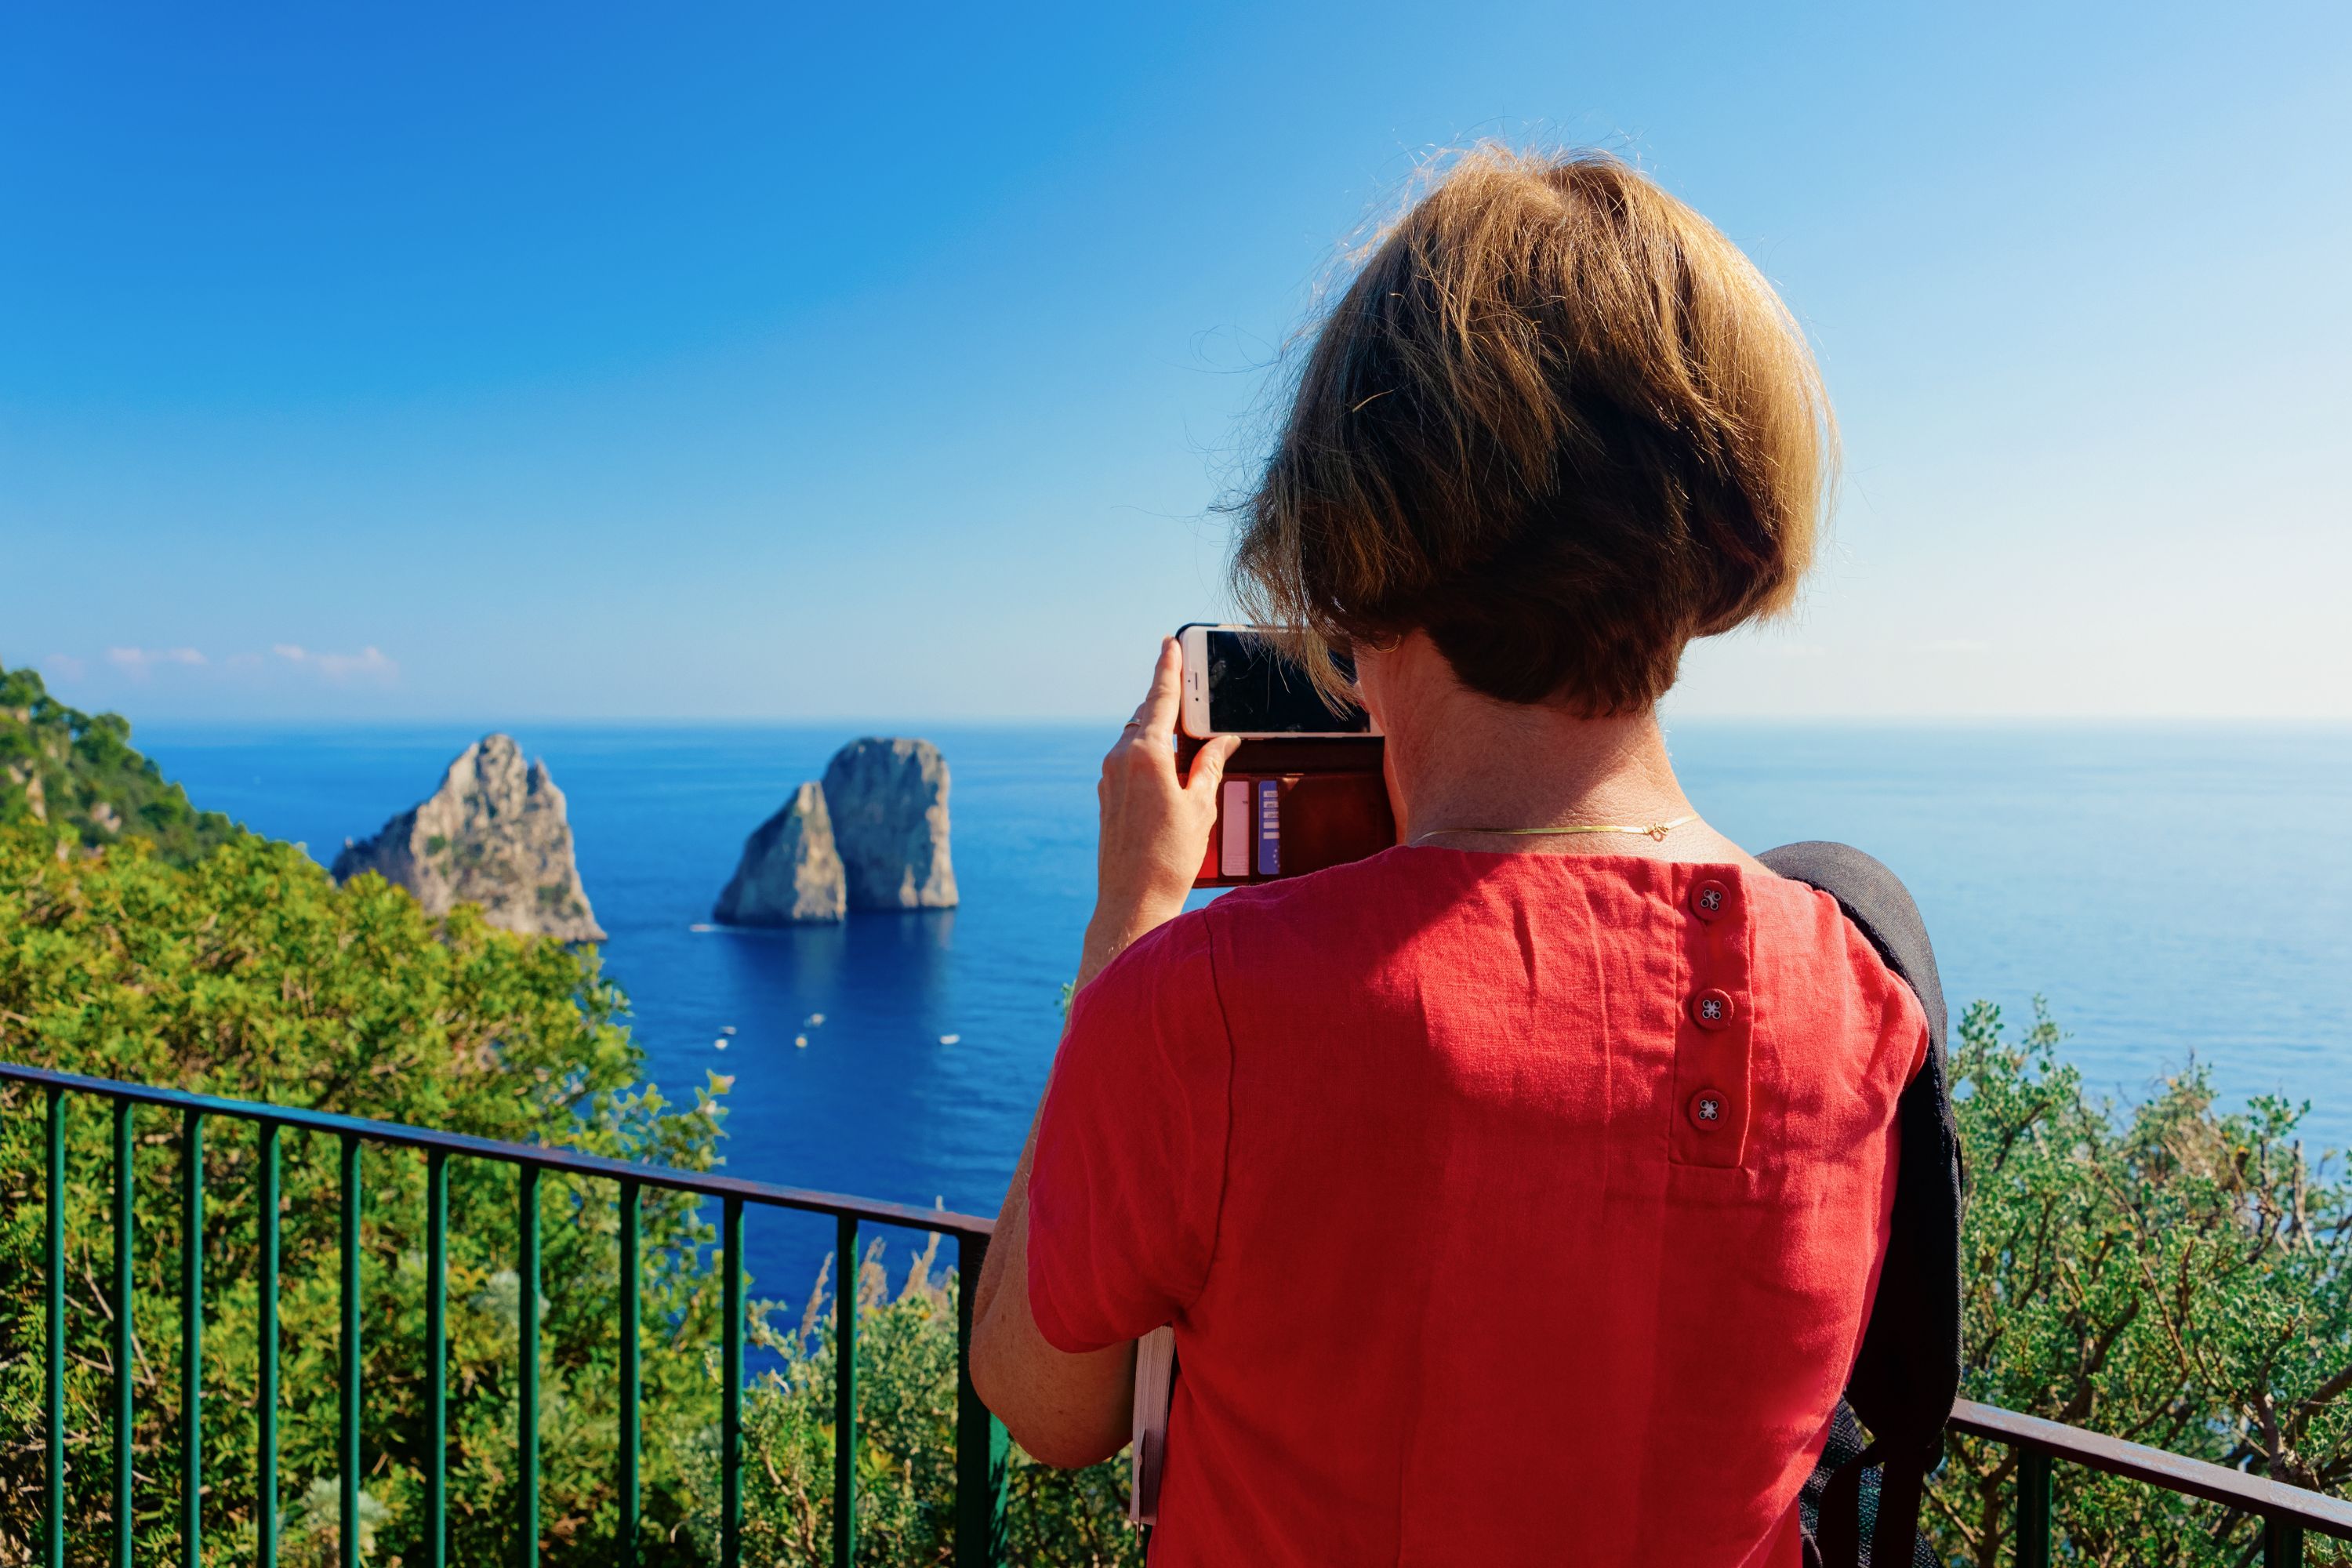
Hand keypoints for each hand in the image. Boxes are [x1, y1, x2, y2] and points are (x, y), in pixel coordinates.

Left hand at [1079, 638, 1239, 989]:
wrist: (1132, 901)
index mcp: (1145, 753)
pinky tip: (1170, 763)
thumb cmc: (1170, 857)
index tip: (1169, 642)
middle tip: (1193, 687)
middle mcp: (1120, 758)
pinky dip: (1150, 751)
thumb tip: (1222, 740)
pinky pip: (1129, 758)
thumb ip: (1209, 765)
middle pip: (1147, 714)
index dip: (1168, 668)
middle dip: (1169, 701)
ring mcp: (1109, 777)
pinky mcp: (1107, 795)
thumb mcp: (1200, 806)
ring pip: (1137, 736)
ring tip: (1189, 729)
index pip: (1159, 698)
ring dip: (1160, 728)